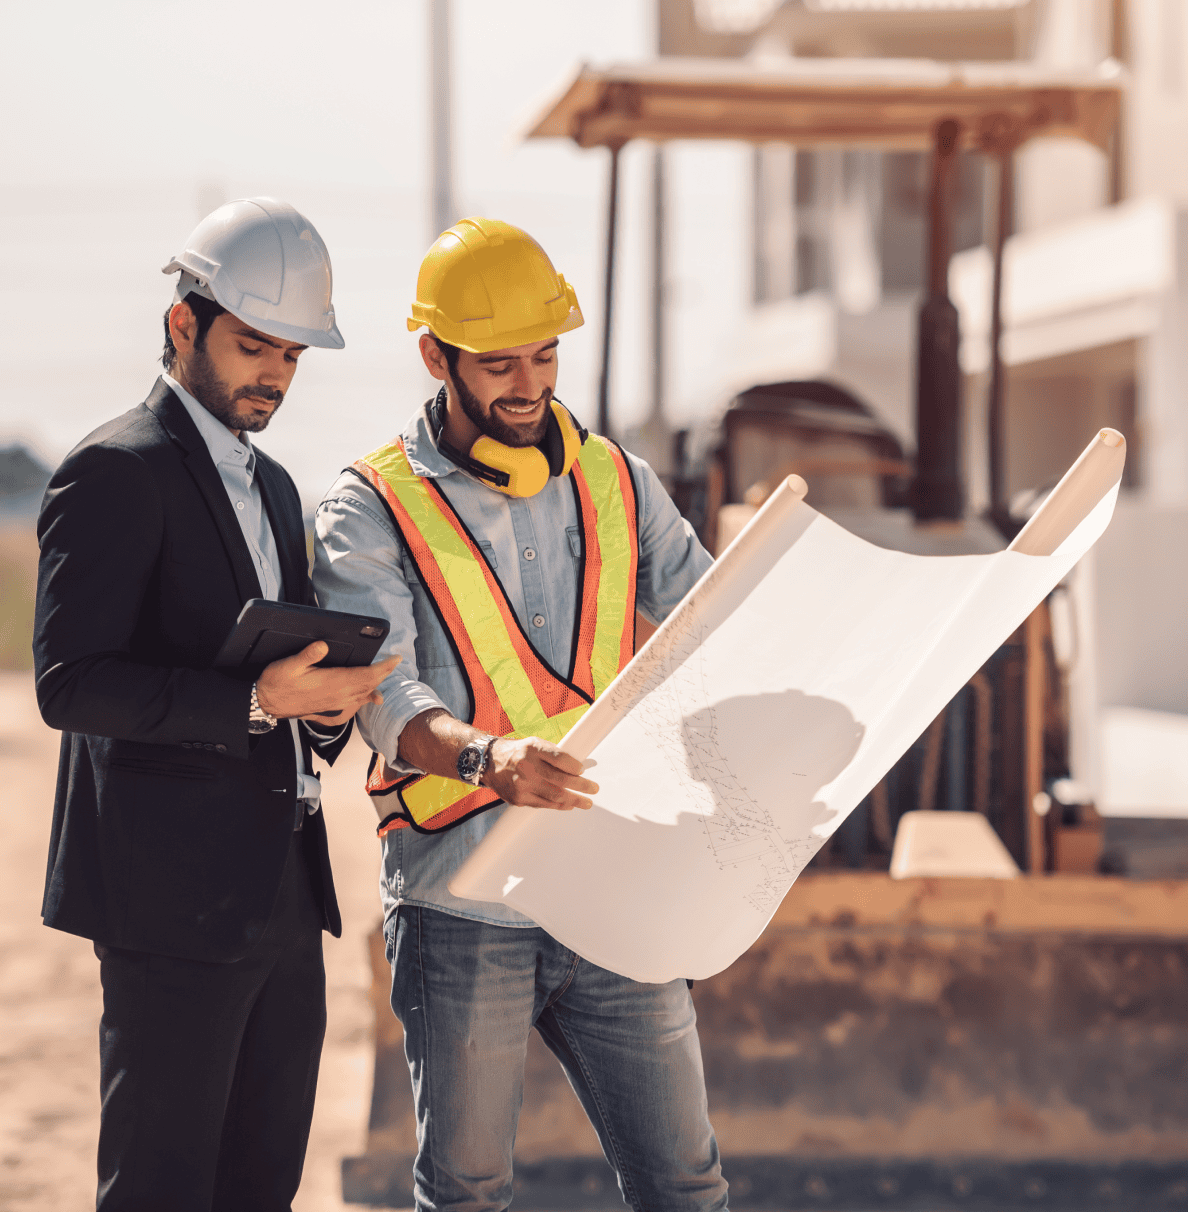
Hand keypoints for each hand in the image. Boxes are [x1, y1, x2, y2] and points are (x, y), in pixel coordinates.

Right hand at [256, 642, 400, 724]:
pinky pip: (355, 701)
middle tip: (395, 661)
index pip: (365, 674)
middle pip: (369, 683)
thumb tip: (323, 645)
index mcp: (332, 682)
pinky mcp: (330, 705)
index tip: (395, 659)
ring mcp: (335, 702)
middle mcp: (338, 694)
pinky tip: (371, 697)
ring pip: (363, 693)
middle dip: (384, 672)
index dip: (383, 667)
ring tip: (386, 673)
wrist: (267, 704)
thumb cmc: (277, 683)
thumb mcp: (288, 664)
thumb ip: (307, 655)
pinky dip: (366, 697)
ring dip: (377, 683)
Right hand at [482, 737, 598, 810]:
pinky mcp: (518, 799)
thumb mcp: (534, 744)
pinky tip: (568, 805)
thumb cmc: (518, 753)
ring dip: (574, 800)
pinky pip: (543, 804)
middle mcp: (527, 766)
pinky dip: (559, 805)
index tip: (583, 771)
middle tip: (593, 789)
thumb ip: (554, 755)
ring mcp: (522, 784)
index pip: (559, 758)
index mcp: (532, 748)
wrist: (489, 762)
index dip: (574, 767)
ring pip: (554, 796)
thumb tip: (578, 768)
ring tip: (586, 802)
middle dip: (581, 786)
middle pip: (560, 780)